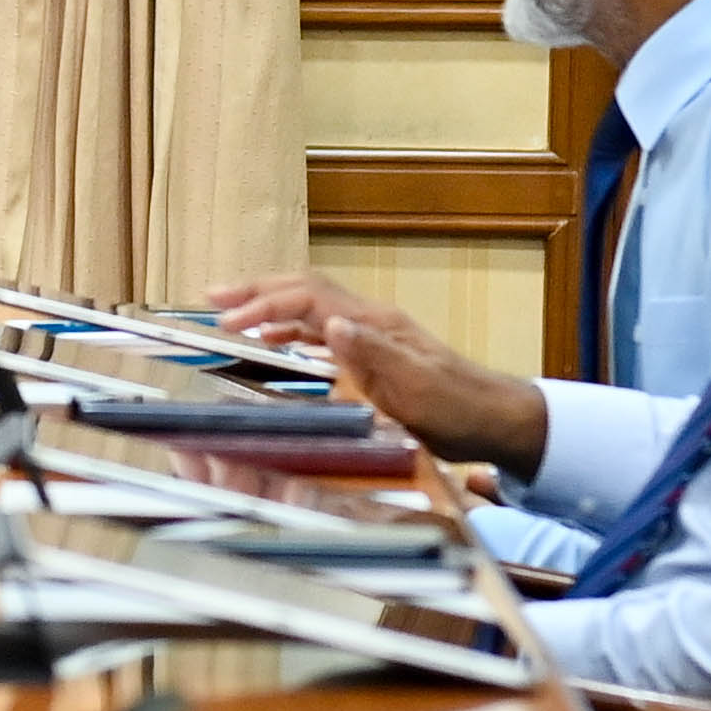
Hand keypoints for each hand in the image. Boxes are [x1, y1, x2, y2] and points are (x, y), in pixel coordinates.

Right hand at [209, 276, 550, 470]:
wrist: (498, 420)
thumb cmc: (460, 412)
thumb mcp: (419, 391)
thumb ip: (374, 356)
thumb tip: (330, 323)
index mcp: (376, 326)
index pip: (309, 300)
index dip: (265, 305)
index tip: (227, 321)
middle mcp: (371, 321)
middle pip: (305, 290)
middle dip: (257, 290)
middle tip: (212, 297)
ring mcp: (374, 334)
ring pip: (310, 305)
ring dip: (268, 305)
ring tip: (229, 313)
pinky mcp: (375, 352)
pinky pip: (320, 328)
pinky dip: (288, 328)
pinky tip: (272, 341)